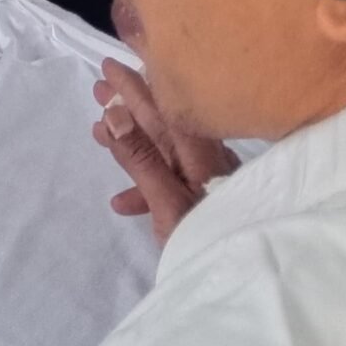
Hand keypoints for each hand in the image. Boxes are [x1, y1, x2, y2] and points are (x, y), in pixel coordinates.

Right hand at [92, 57, 237, 243]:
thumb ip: (142, 160)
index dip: (136, 86)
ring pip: (163, 151)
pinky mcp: (204, 204)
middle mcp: (207, 162)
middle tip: (99, 85)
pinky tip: (122, 198)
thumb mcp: (167, 203)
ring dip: (132, 140)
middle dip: (129, 106)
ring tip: (99, 128)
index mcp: (200, 155)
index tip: (111, 65)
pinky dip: (145, 182)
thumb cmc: (206, 240)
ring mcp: (207, 183)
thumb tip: (115, 113)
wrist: (245, 280)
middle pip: (163, 125)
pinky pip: (170, 180)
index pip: (164, 109)